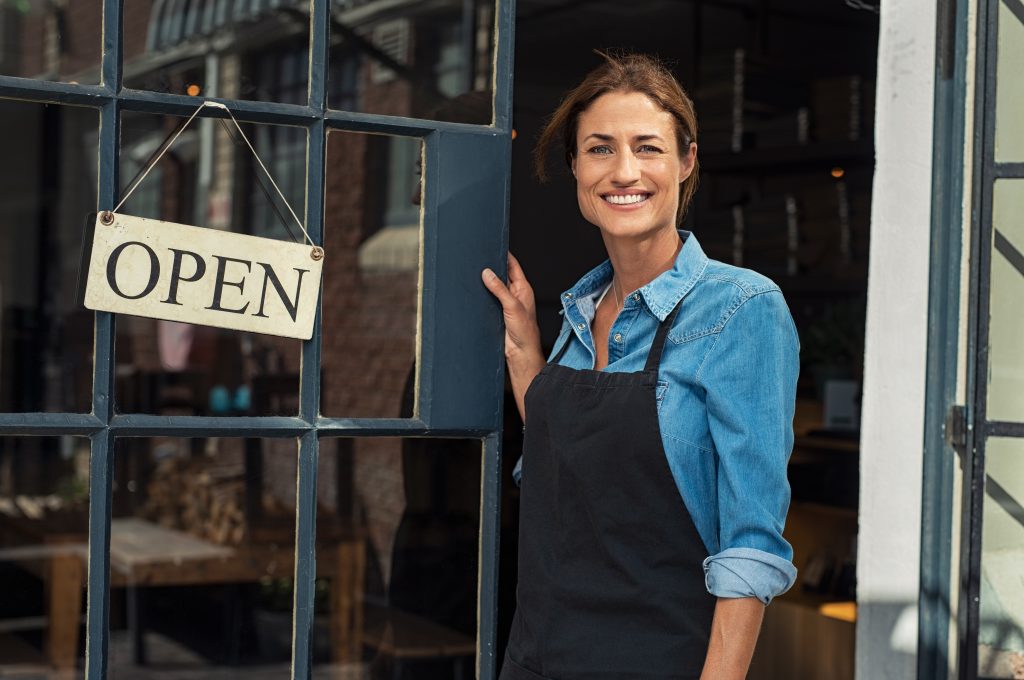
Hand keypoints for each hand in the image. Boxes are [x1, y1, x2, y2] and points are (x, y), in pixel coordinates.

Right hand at [482, 254, 544, 419]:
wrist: (520, 354)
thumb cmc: (524, 332)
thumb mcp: (512, 306)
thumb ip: (500, 289)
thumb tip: (487, 273)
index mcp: (523, 288)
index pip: (512, 265)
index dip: (504, 254)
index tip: (493, 244)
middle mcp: (515, 294)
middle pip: (501, 274)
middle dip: (491, 266)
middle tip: (478, 257)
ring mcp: (505, 303)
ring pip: (493, 287)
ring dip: (485, 281)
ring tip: (472, 271)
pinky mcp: (497, 313)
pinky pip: (488, 299)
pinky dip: (481, 294)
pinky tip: (472, 291)